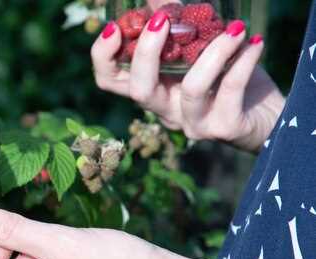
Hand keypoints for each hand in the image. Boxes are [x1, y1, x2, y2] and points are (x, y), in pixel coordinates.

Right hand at [90, 9, 284, 151]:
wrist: (267, 116)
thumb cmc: (228, 78)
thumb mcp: (199, 49)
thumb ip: (178, 25)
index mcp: (153, 90)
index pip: (110, 81)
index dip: (103, 57)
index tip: (114, 27)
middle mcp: (166, 110)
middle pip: (140, 90)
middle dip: (146, 52)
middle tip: (162, 20)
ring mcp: (194, 122)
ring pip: (191, 89)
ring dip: (212, 52)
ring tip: (235, 28)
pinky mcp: (224, 127)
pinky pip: (231, 90)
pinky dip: (243, 61)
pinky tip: (253, 42)